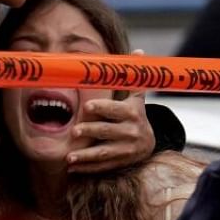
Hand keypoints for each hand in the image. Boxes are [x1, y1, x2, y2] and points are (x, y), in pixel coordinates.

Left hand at [67, 50, 155, 173]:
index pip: (116, 110)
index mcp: (133, 114)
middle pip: (107, 131)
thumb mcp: (136, 98)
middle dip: (90, 131)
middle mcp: (131, 132)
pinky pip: (102, 166)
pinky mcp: (120, 163)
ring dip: (85, 156)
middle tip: (74, 131)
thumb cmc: (136, 115)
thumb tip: (138, 52)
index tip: (86, 107)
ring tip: (69, 157)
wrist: (150, 142)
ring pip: (104, 153)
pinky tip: (72, 167)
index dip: (102, 108)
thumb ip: (132, 79)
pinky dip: (87, 168)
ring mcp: (126, 150)